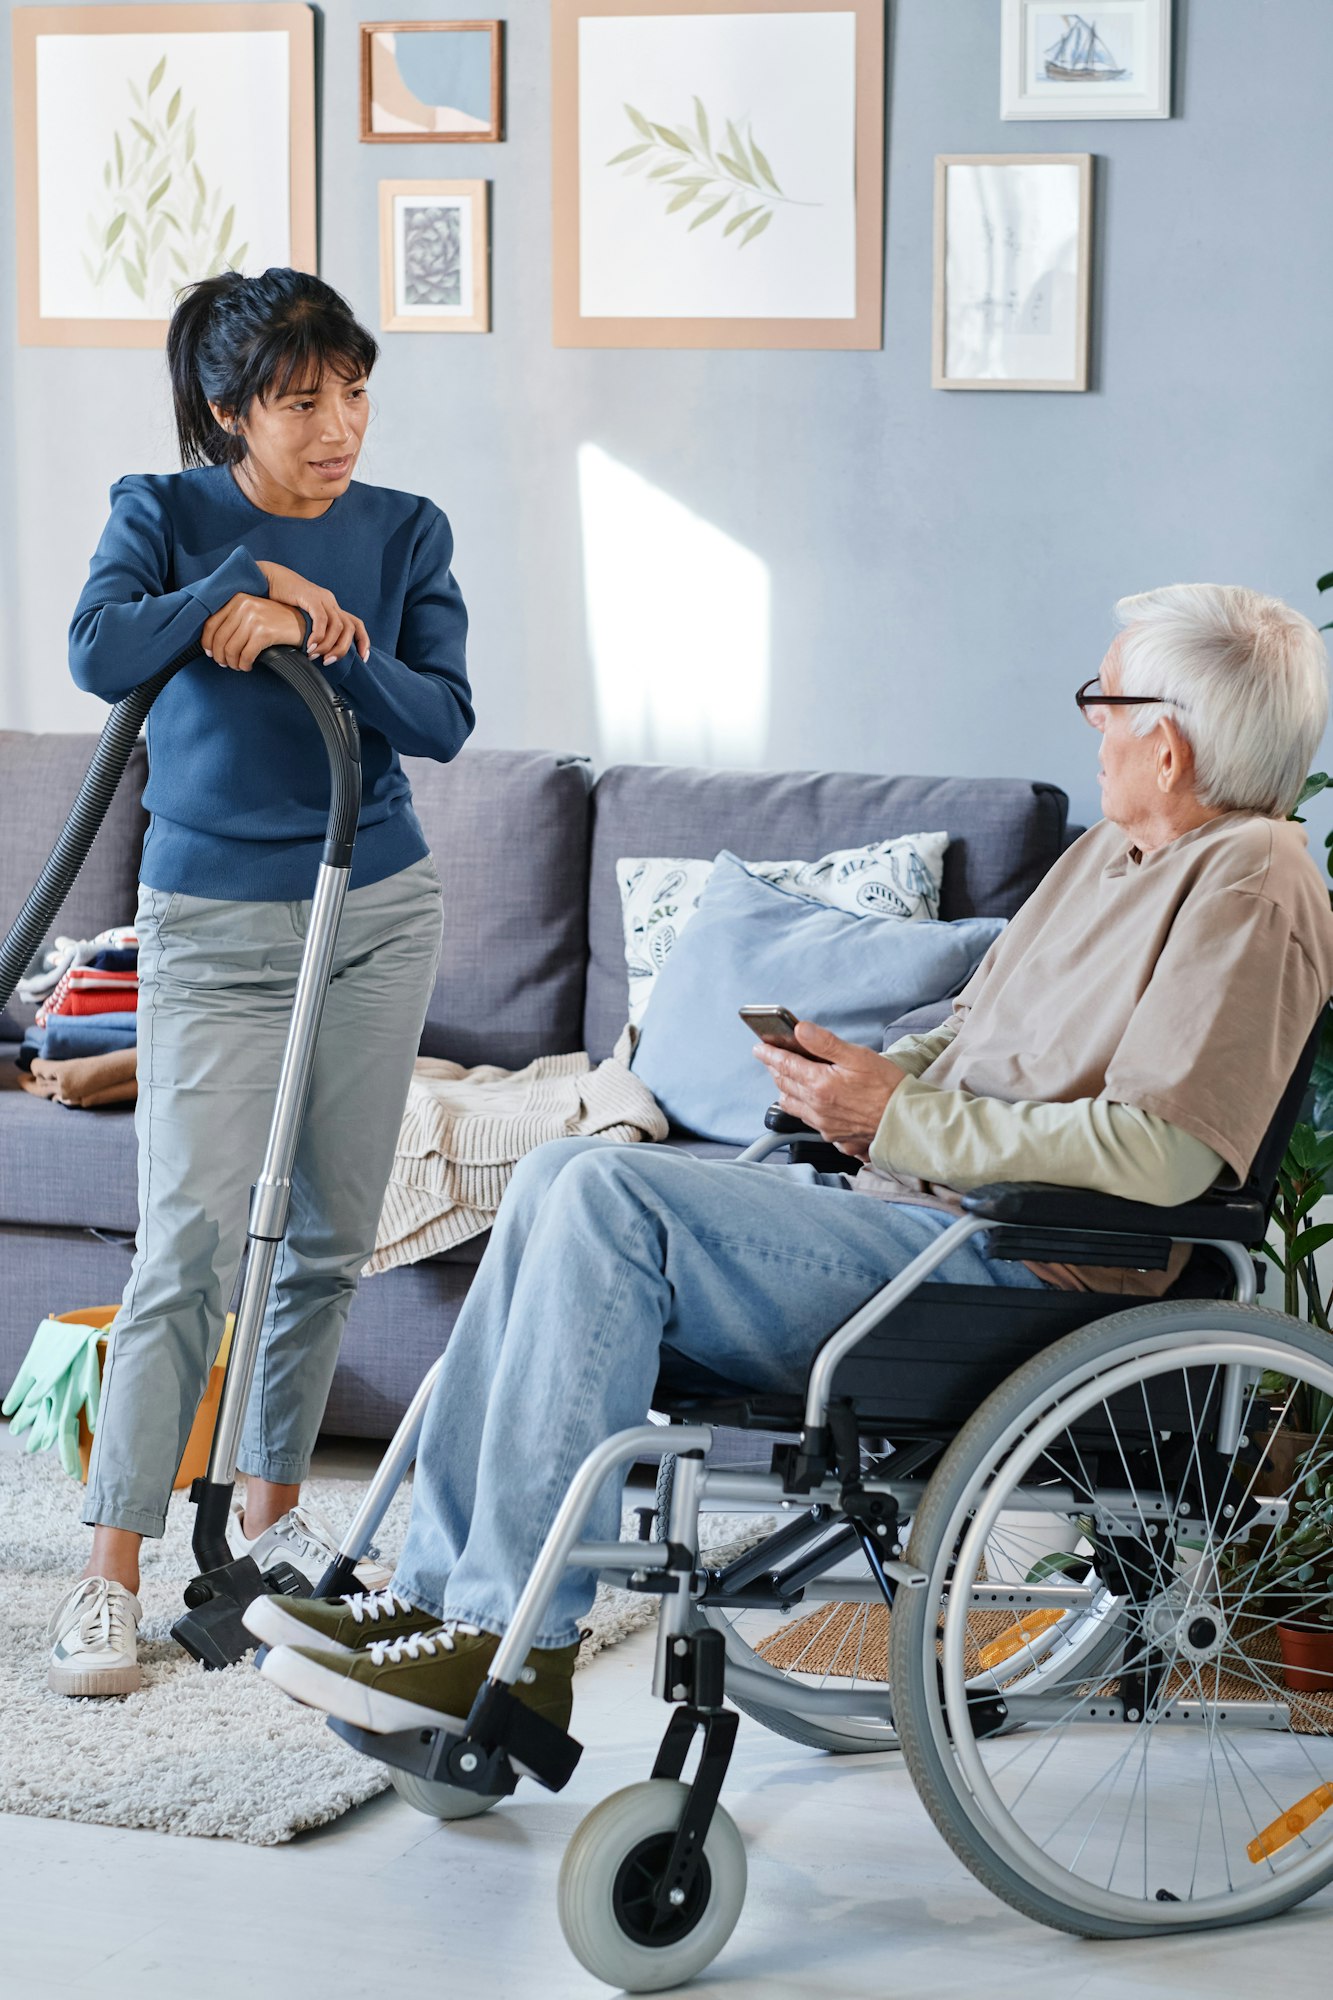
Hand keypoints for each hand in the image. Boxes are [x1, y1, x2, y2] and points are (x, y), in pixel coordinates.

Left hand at [201, 594, 306, 671]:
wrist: (302, 624)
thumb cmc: (276, 622)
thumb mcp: (252, 612)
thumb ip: (234, 619)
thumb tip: (213, 642)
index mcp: (238, 599)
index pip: (211, 623)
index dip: (207, 642)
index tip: (210, 652)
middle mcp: (244, 606)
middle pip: (219, 638)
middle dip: (220, 656)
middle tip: (224, 663)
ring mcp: (254, 619)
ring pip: (231, 649)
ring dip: (232, 662)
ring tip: (237, 666)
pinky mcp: (264, 633)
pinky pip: (246, 655)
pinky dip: (244, 664)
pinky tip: (248, 666)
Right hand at [255, 561, 370, 664]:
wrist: (269, 578)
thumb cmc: (282, 601)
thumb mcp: (302, 617)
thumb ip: (312, 630)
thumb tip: (315, 653)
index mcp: (332, 607)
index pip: (356, 624)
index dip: (363, 641)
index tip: (363, 659)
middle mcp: (331, 602)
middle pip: (349, 628)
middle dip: (342, 649)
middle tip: (328, 662)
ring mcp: (322, 598)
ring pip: (337, 626)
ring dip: (328, 645)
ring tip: (314, 656)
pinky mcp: (311, 597)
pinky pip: (321, 619)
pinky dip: (318, 636)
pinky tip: (309, 646)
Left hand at [753, 1020, 906, 1164]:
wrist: (904, 1122)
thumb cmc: (887, 1087)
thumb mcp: (858, 1056)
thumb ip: (825, 1043)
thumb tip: (800, 1029)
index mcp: (819, 1084)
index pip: (785, 1065)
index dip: (769, 1054)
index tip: (759, 1047)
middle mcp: (816, 1107)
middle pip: (784, 1085)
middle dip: (775, 1069)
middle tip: (771, 1058)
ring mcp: (823, 1123)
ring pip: (792, 1105)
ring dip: (785, 1089)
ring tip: (785, 1078)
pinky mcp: (833, 1135)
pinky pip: (807, 1120)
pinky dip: (801, 1107)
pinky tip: (808, 1101)